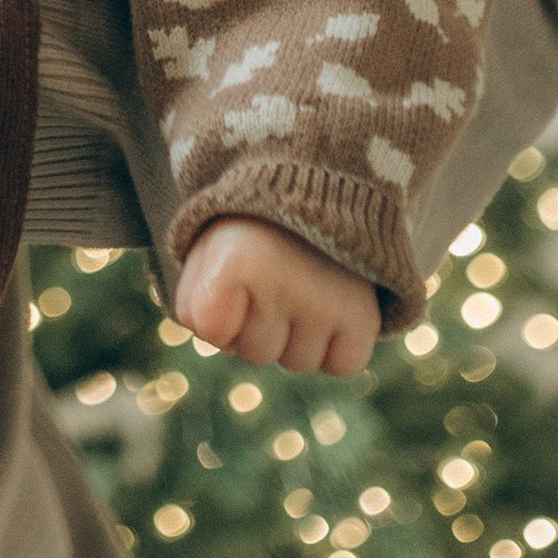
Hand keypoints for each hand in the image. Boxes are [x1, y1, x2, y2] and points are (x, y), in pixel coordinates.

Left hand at [176, 218, 381, 375]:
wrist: (315, 192)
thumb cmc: (251, 235)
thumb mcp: (206, 255)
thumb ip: (192, 307)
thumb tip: (221, 343)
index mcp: (237, 261)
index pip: (212, 332)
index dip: (217, 313)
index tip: (229, 275)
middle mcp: (285, 282)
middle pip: (256, 353)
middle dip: (257, 326)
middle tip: (271, 278)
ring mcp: (328, 303)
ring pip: (297, 362)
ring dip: (296, 337)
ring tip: (301, 287)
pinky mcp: (365, 318)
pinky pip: (341, 365)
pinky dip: (337, 348)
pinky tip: (331, 309)